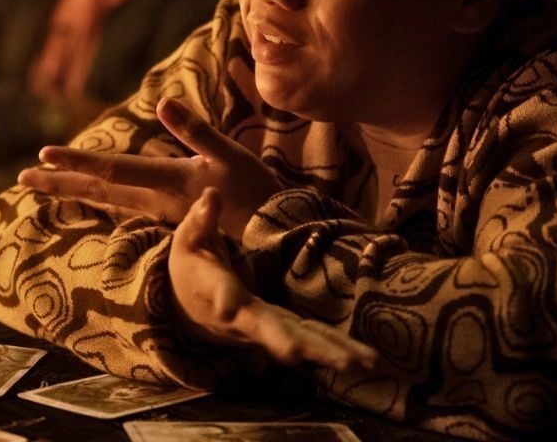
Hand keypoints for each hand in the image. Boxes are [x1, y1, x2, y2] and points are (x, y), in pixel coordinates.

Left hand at [18, 98, 279, 237]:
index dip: (77, 161)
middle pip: (98, 191)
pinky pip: (124, 209)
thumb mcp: (230, 156)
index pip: (112, 171)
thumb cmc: (257, 192)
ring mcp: (162, 213)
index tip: (42, 155)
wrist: (276, 234)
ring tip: (44, 186)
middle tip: (21, 178)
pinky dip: (99, 202)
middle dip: (59, 183)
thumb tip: (163, 103)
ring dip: (74, 192)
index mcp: (167, 182)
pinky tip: (92, 199)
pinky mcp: (170, 218)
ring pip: (107, 202)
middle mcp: (156, 201)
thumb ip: (196, 130)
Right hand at [170, 188, 376, 372]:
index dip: (230, 304)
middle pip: (279, 335)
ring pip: (302, 342)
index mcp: (219, 293)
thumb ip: (201, 217)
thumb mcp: (189, 236)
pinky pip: (310, 340)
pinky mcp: (279, 331)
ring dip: (335, 354)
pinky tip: (366, 361)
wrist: (185, 306)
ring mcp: (265, 330)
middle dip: (311, 348)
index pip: (228, 301)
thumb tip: (212, 191)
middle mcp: (245, 321)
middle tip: (346, 362)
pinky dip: (336, 349)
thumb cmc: (190, 265)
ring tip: (371, 365)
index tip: (233, 309)